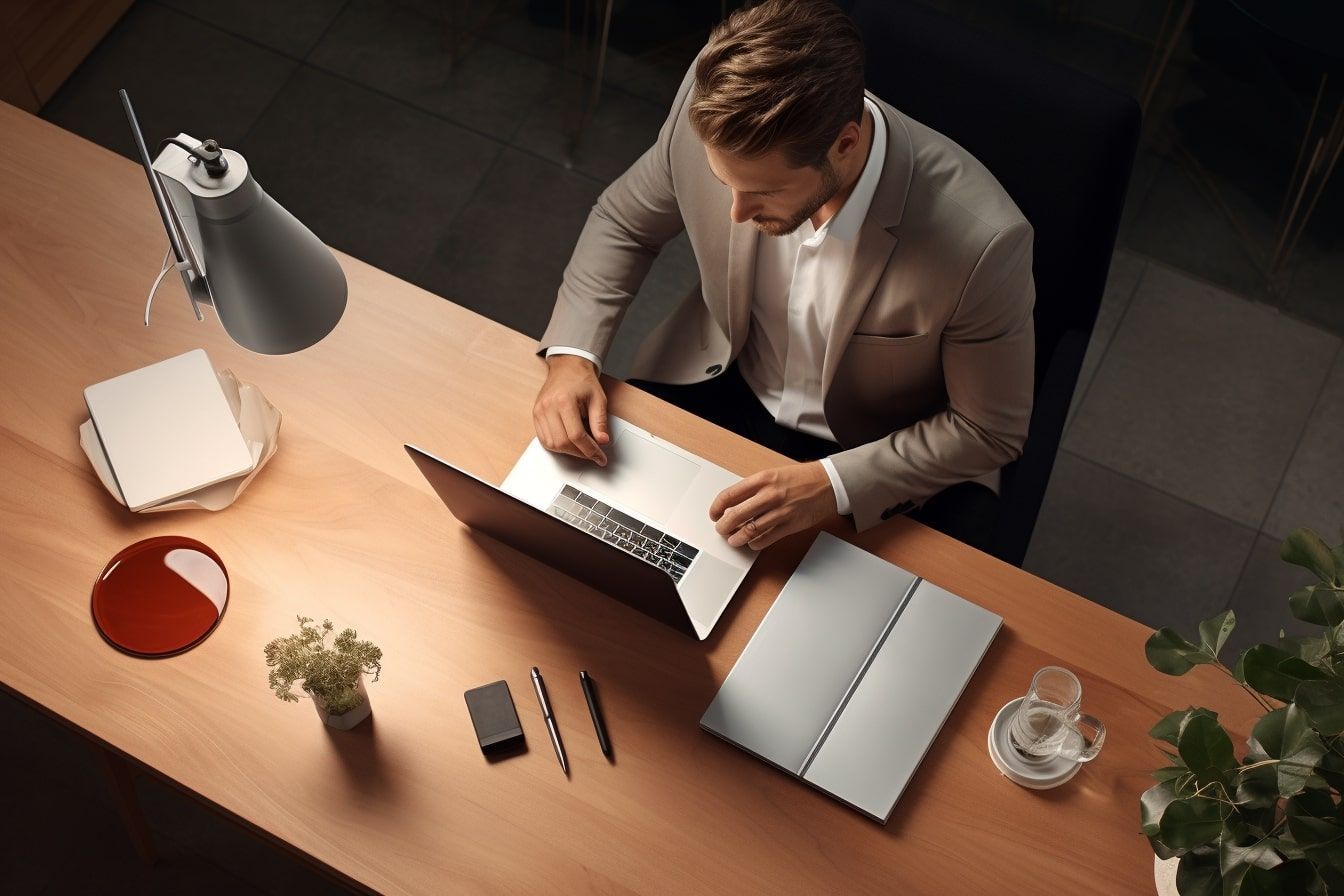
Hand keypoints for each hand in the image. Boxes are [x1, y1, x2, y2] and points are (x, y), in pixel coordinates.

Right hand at [532, 354, 609, 464]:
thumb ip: (599, 421)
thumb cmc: (582, 380)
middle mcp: (548, 407)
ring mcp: (539, 411)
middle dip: (580, 453)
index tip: (599, 456)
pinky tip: (569, 443)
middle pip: (562, 442)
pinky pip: (544, 439)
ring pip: (552, 444)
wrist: (567, 367)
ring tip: (581, 447)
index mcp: (564, 401)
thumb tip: (602, 441)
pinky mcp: (536, 415)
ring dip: (568, 451)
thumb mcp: (598, 399)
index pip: (576, 435)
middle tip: (593, 453)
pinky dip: (557, 445)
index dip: (590, 450)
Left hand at [709, 462, 836, 550]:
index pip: (730, 495)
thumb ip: (754, 487)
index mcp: (763, 479)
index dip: (717, 507)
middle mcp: (770, 495)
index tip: (714, 513)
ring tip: (733, 539)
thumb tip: (734, 503)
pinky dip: (755, 543)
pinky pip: (766, 539)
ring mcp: (780, 511)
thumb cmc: (801, 478)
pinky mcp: (790, 525)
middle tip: (721, 529)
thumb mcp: (773, 474)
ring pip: (749, 530)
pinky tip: (752, 542)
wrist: (828, 483)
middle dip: (723, 525)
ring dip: (737, 538)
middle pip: (736, 515)